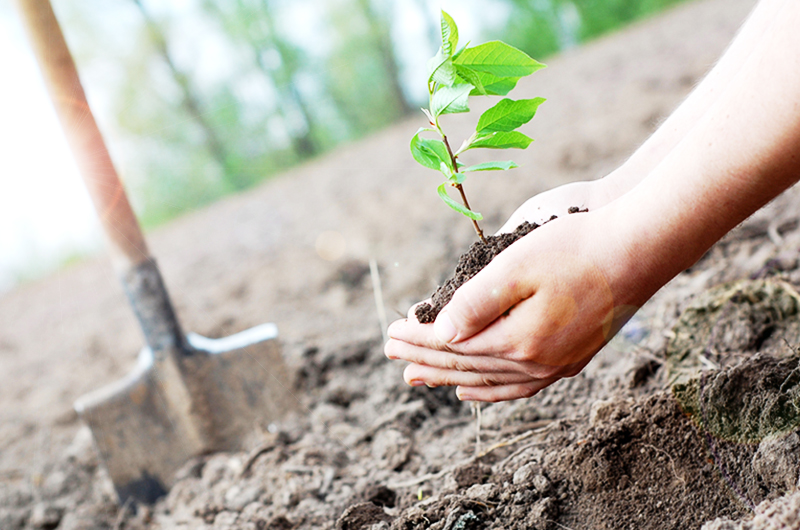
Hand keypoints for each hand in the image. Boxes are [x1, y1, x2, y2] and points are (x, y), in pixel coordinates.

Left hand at [385, 202, 643, 401]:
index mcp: (517, 340)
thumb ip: (476, 303)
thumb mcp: (516, 266)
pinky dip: (490, 391)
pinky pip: (519, 388)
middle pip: (466, 366)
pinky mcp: (571, 361)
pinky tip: (473, 391)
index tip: (390, 332)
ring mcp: (555, 366)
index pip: (452, 346)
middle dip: (425, 360)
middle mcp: (535, 363)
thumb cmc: (576, 248)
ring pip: (488, 382)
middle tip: (392, 356)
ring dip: (450, 378)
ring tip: (418, 379)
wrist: (639, 251)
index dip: (418, 339)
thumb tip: (442, 333)